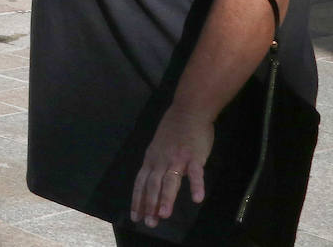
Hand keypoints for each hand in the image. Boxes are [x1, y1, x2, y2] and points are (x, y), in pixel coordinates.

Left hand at [131, 103, 213, 227]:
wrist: (188, 110)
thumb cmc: (174, 129)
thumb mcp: (158, 147)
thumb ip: (156, 165)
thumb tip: (154, 184)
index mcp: (152, 159)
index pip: (141, 182)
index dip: (138, 200)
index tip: (135, 216)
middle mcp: (161, 160)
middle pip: (152, 185)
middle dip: (149, 205)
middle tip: (149, 223)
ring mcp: (178, 158)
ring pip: (170, 180)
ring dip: (166, 198)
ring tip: (164, 215)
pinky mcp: (194, 156)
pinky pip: (196, 172)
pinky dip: (196, 185)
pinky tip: (197, 198)